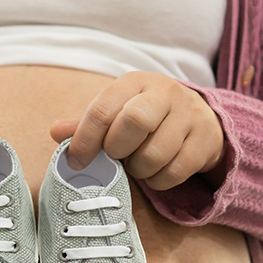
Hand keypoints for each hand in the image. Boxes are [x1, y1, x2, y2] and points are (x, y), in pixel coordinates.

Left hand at [49, 71, 224, 190]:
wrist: (198, 117)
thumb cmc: (144, 116)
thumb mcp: (115, 111)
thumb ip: (85, 123)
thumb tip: (55, 132)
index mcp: (134, 82)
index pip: (103, 109)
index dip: (85, 139)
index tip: (76, 161)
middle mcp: (165, 93)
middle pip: (135, 121)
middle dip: (117, 149)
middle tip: (115, 157)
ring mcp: (191, 115)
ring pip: (156, 153)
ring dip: (138, 169)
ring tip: (136, 164)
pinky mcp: (207, 140)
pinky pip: (175, 171)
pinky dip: (158, 180)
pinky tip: (155, 171)